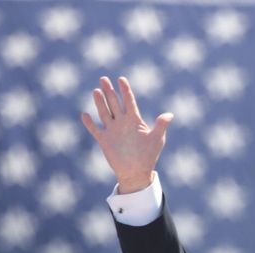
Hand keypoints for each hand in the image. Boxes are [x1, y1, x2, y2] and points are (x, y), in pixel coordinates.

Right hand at [81, 76, 171, 192]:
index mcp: (134, 120)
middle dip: (109, 91)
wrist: (137, 172)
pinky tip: (85, 114)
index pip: (129, 102)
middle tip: (103, 78)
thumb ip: (161, 126)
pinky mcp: (104, 140)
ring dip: (100, 102)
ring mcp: (112, 131)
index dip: (125, 90)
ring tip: (96, 91)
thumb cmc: (149, 155)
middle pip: (114, 103)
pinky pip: (95, 130)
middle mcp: (122, 123)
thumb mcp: (157, 139)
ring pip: (104, 113)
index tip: (121, 79)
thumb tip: (170, 115)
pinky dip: (89, 124)